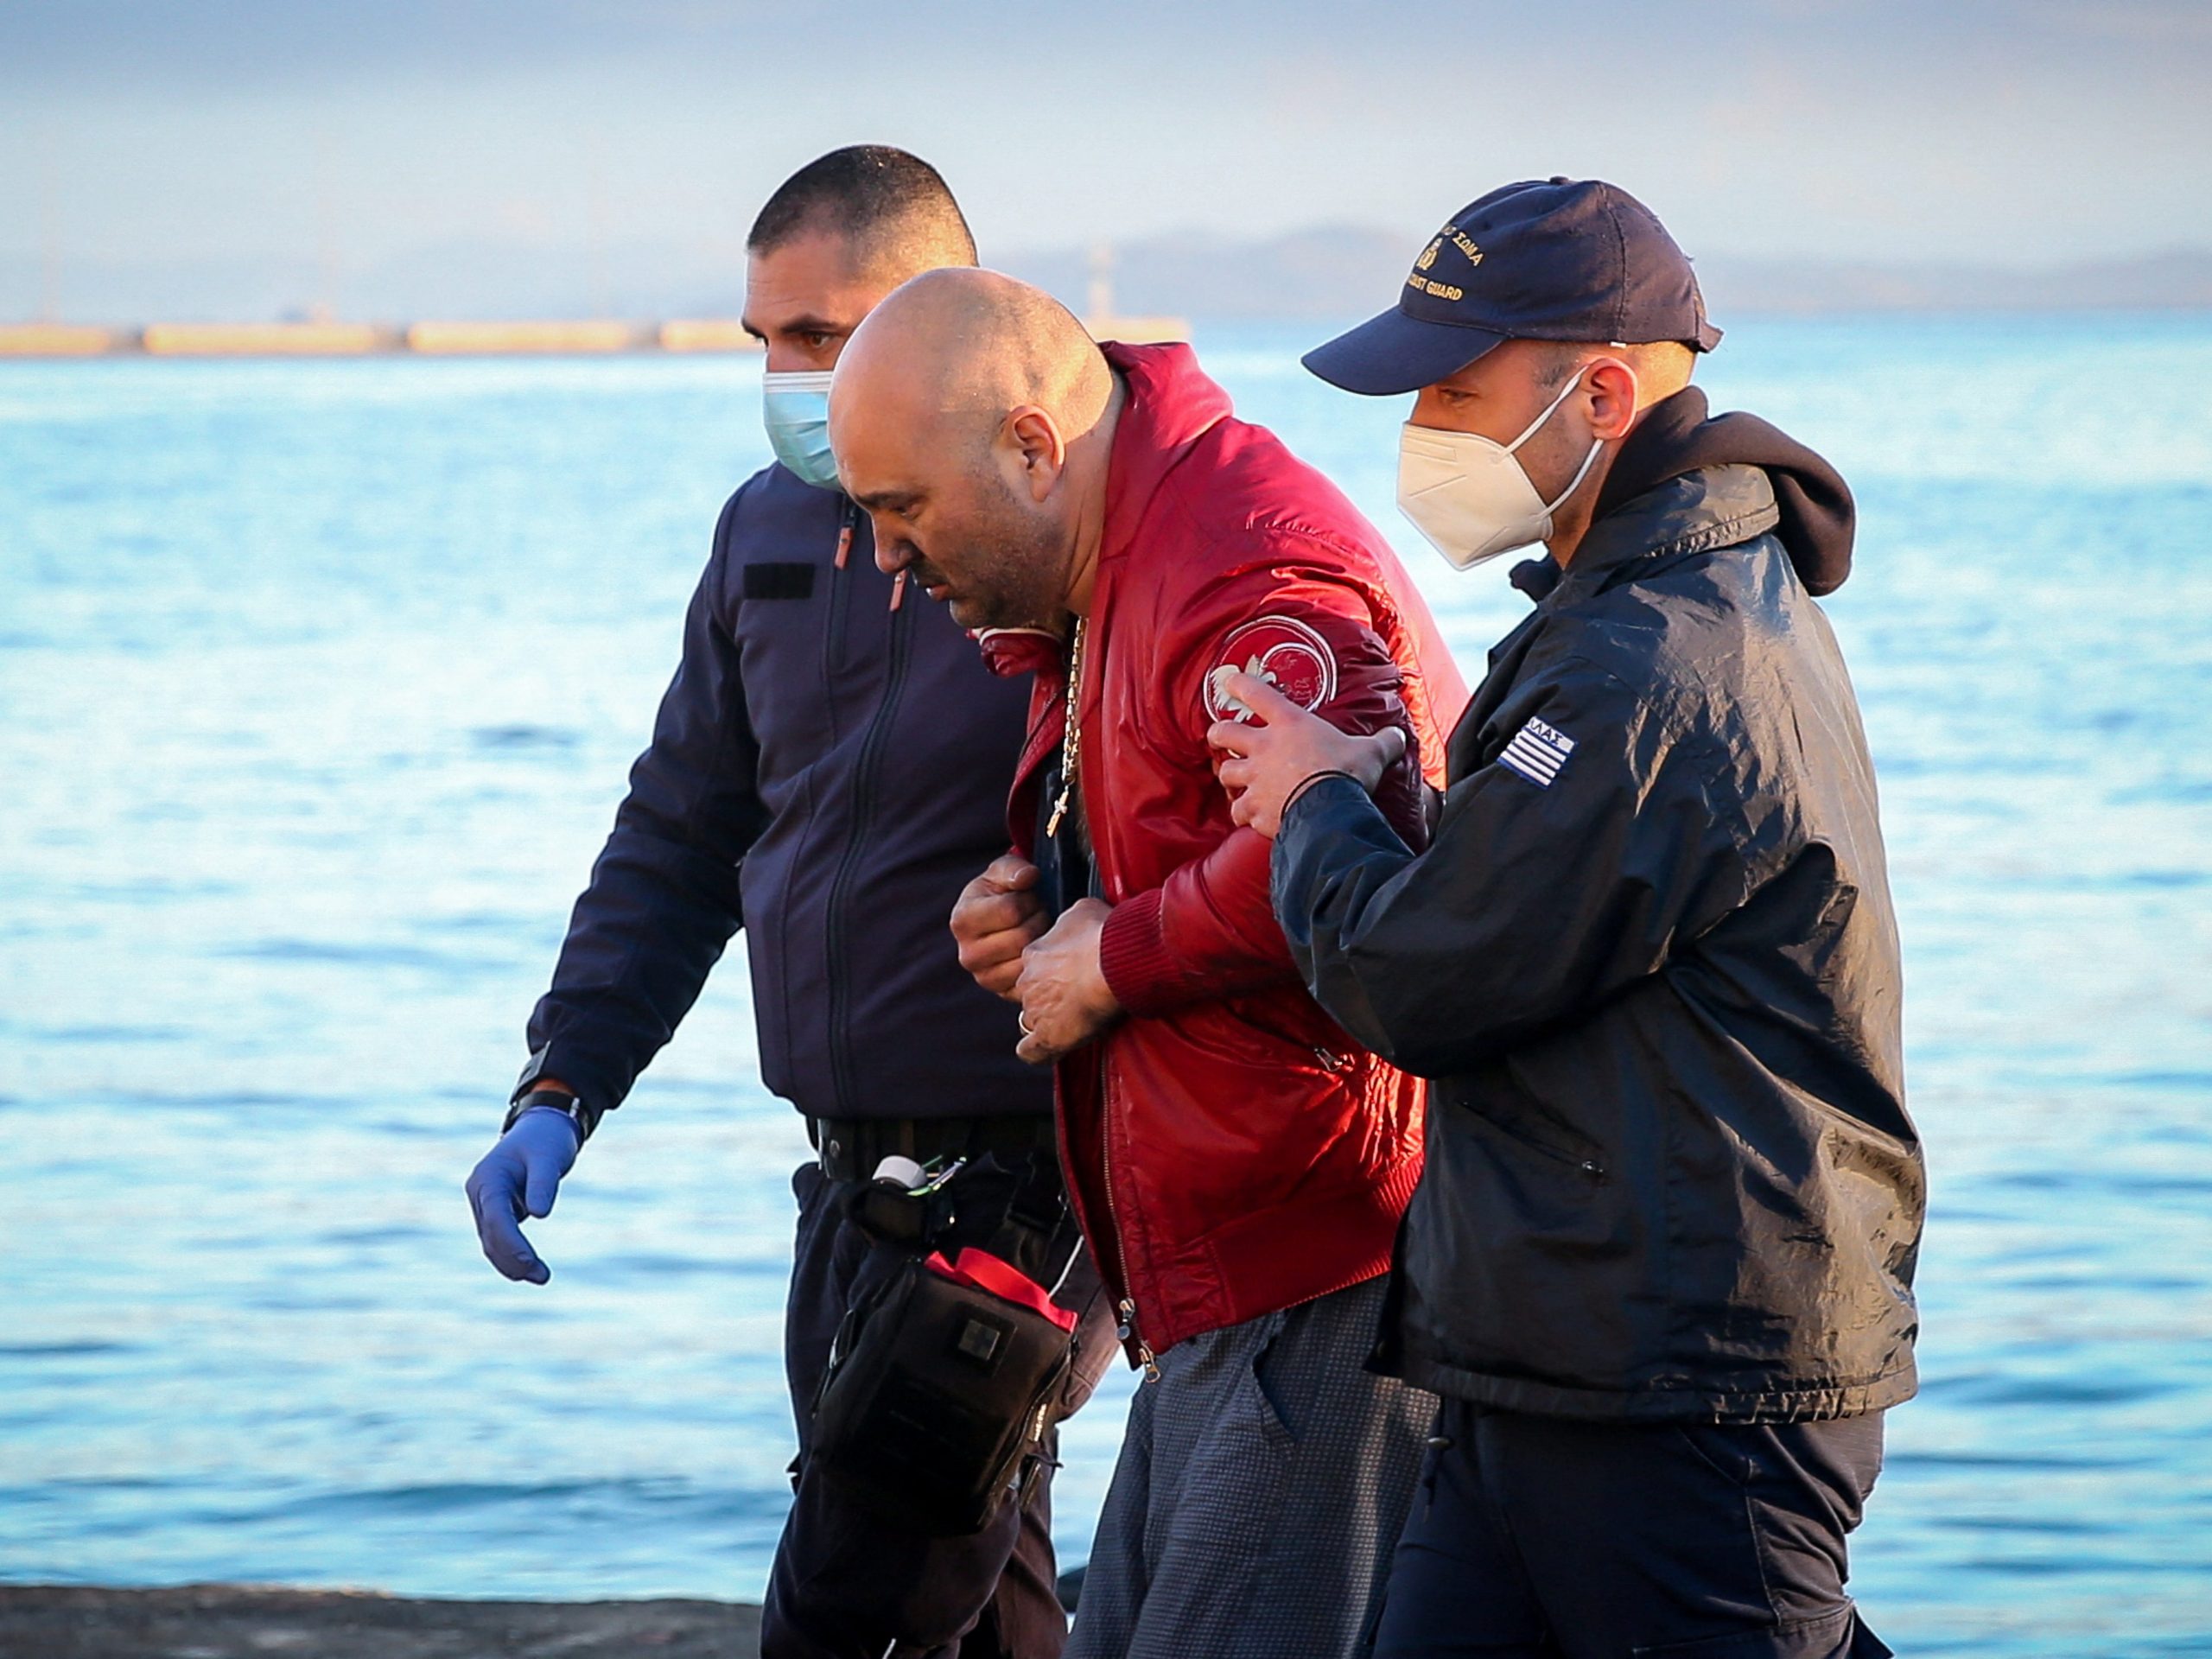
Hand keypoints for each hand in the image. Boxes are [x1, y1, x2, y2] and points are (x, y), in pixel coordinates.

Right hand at [464, 1105, 580, 1283]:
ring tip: (541, 1276)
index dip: (511, 1242)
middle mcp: (479, 1191)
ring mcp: (483, 1202)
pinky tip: (529, 1268)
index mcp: (489, 1177)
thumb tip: (539, 1214)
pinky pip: (498, 1238)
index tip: (529, 1261)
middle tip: (543, 1276)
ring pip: (491, 1241)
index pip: (496, 1217)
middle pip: (490, 1234)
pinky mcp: (494, 1210)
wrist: (541, 1129)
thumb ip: (543, 1184)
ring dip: (512, 1262)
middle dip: (513, 1259)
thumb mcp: (549, 1158)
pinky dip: (511, 1254)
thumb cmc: (546, 1140)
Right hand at [952, 853, 1047, 999]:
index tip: (1030, 898)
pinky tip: (1038, 951)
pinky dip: (1041, 965)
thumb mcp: (1003, 871)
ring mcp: (983, 977)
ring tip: (1037, 931)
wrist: (999, 920)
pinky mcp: (1002, 992)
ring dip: (1042, 942)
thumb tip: (1028, 877)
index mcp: (963, 920)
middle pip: (1022, 937)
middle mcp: (967, 954)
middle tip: (1038, 915)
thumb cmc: (1002, 892)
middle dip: (1039, 920)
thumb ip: (1014, 868)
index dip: (1029, 900)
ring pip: (1029, 961)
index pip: (1012, 910)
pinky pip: (1032, 981)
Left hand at [1014, 897, 1120, 1063]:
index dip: (1054, 972)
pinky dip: (1038, 1052)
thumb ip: (1072, 921)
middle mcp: (1028, 982)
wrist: (1114, 961)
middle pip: (1032, 993)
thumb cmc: (1104, 933)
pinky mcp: (1049, 1036)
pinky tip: (1049, 1050)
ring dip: (1048, 1021)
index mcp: (1035, 954)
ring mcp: (1036, 1010)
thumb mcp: (1083, 911)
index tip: (1074, 972)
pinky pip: (1032, 1051)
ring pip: (1031, 1020)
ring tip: (1073, 1021)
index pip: (1037, 967)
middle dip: (1050, 996)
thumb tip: (1079, 922)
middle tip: (1078, 995)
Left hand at [1206, 671, 1408, 838]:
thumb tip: (1397, 736)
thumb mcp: (1370, 752)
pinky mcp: (1254, 809)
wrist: (1329, 811)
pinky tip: (1249, 815)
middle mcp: (1264, 748)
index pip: (1257, 694)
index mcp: (1289, 724)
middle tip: (1220, 735)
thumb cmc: (1347, 774)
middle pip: (1224, 732)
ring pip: (1225, 773)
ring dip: (1229, 777)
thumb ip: (1382, 742)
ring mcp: (1255, 779)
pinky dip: (1242, 813)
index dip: (1241, 685)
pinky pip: (1238, 810)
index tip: (1230, 681)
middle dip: (1218, 733)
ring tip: (1235, 781)